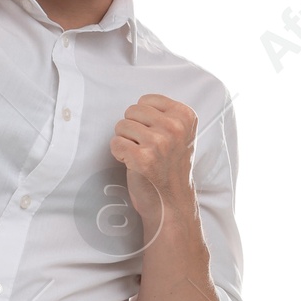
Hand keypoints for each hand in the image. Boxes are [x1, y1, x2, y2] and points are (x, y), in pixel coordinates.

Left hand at [109, 94, 197, 240]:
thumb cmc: (170, 166)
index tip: (155, 135)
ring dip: (125, 141)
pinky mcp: (143, 158)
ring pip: (121, 126)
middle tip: (145, 147)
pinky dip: (118, 154)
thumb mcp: (179, 132)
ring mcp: (160, 143)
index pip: (146, 100)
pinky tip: (132, 164)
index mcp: (185, 116)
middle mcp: (175, 127)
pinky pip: (115, 143)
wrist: (172, 201)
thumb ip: (164, 113)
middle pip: (131, 110)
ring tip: (140, 155)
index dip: (143, 119)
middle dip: (132, 128)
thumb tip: (138, 99)